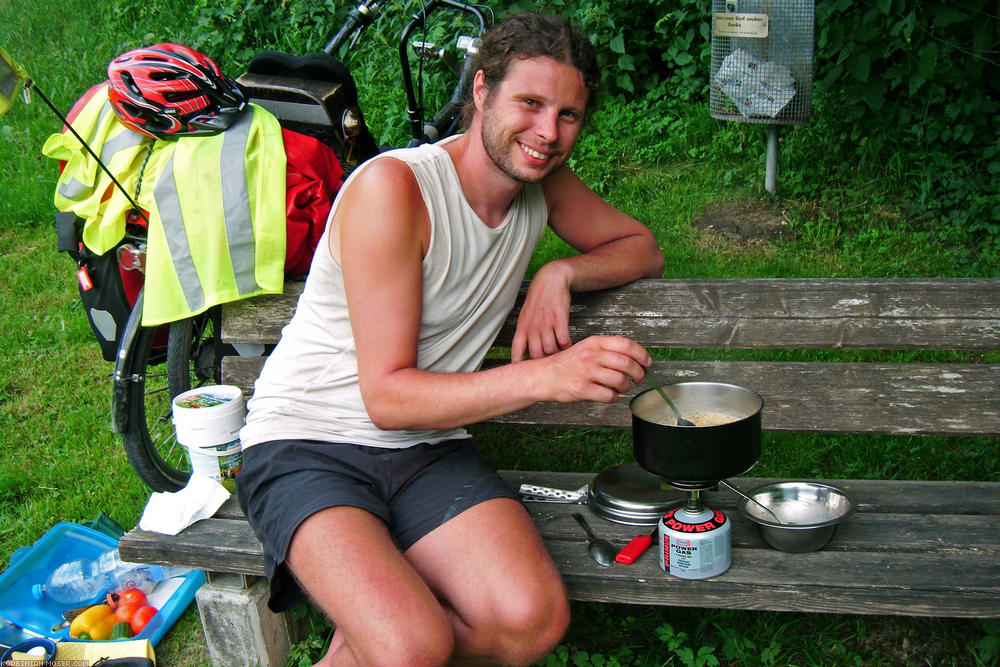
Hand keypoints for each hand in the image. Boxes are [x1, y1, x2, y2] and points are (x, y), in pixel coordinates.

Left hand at [511, 264, 572, 361]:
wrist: (550, 281)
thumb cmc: (539, 302)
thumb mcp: (526, 317)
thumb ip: (525, 336)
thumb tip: (524, 355)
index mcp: (522, 328)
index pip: (516, 352)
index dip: (518, 366)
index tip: (523, 377)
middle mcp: (533, 328)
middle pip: (536, 356)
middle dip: (543, 364)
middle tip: (551, 368)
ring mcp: (546, 324)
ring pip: (551, 350)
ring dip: (557, 355)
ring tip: (562, 357)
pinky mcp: (560, 320)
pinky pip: (563, 340)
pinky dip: (567, 346)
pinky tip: (569, 346)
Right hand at [536, 335, 651, 403]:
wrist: (543, 376)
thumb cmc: (566, 364)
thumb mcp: (586, 348)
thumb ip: (607, 350)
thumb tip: (633, 358)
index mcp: (595, 343)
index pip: (626, 345)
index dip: (642, 354)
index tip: (647, 362)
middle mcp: (592, 355)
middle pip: (627, 363)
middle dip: (638, 374)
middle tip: (638, 379)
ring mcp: (587, 372)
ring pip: (620, 380)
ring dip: (626, 387)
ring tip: (621, 388)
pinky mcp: (582, 389)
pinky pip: (609, 395)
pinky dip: (614, 398)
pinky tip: (610, 395)